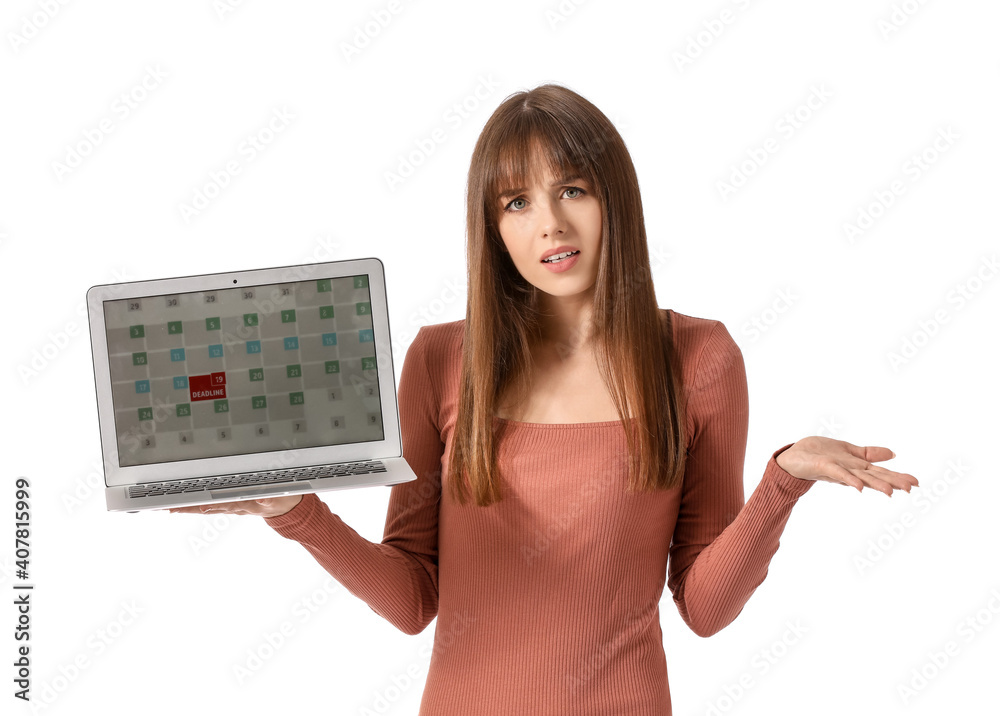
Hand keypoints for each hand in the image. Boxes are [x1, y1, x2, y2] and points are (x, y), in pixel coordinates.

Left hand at [166, 494, 302, 517]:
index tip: (190, 506)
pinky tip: (188, 506)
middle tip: (169, 508)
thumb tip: (257, 495)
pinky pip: (212, 505)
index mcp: (244, 503)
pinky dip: (199, 506)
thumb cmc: (282, 500)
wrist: (287, 509)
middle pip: (208, 506)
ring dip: (190, 507)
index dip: (204, 505)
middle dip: (188, 508)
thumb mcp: (279, 498)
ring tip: (171, 507)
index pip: (220, 503)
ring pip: (207, 506)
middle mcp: (235, 505)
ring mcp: (233, 505)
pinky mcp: (233, 504)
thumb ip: (268, 497)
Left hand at [775, 436, 917, 496]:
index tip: (917, 483)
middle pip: (874, 477)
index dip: (898, 477)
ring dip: (875, 484)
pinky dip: (849, 479)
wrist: (792, 457)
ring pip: (860, 477)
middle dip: (892, 482)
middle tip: (912, 489)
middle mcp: (850, 472)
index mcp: (857, 467)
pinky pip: (838, 474)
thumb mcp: (849, 451)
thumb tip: (894, 454)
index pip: (881, 472)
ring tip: (891, 492)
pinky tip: (859, 486)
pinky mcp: (824, 467)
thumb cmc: (820, 454)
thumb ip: (870, 454)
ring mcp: (838, 470)